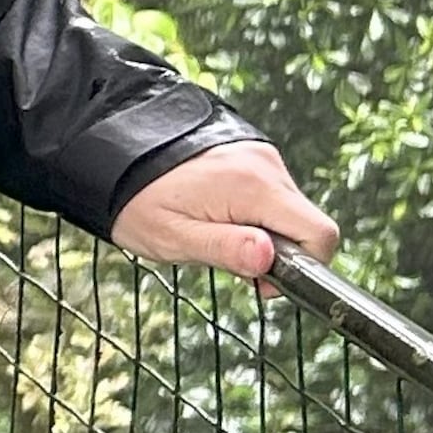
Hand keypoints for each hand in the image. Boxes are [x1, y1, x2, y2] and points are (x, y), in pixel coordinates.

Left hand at [111, 142, 339, 283]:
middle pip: (306, 224)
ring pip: (290, 211)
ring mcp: (260, 156)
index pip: (319, 234)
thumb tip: (269, 258)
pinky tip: (219, 218)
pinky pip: (272, 194)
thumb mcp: (174, 237)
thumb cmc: (138, 200)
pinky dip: (256, 214)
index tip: (262, 280)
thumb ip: (225, 249)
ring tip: (216, 236)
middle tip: (230, 261)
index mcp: (253, 187)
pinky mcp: (252, 155)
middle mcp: (266, 165)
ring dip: (265, 233)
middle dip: (280, 252)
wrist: (113, 152)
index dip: (303, 267)